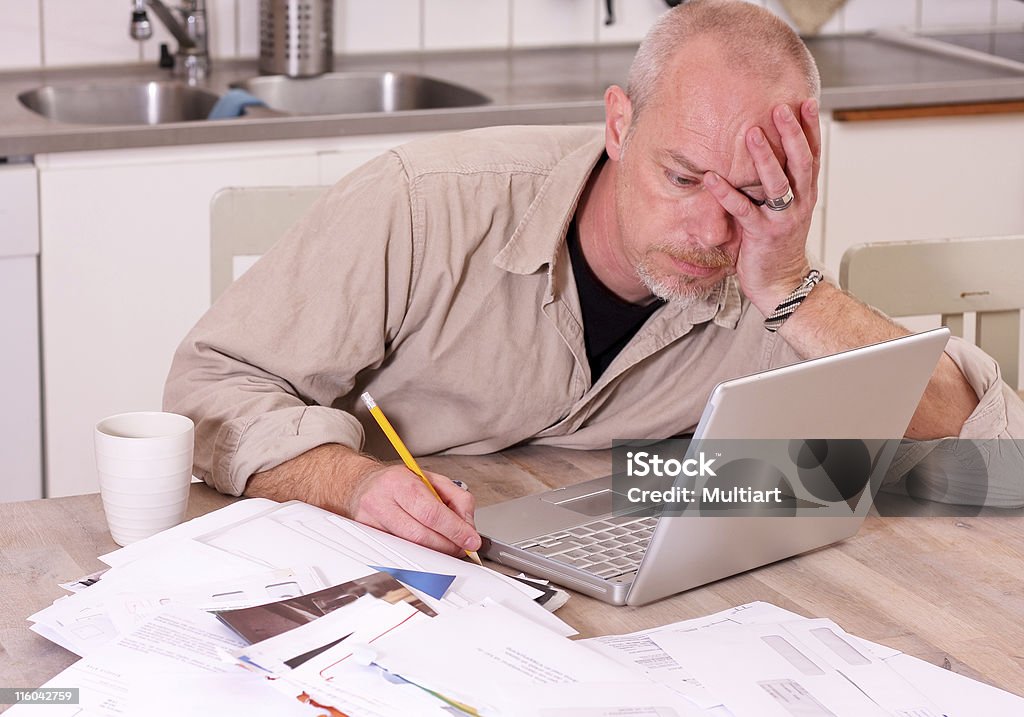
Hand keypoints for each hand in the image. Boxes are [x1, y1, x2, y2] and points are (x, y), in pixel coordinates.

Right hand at [245, 444, 479, 557]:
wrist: (359, 486)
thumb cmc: (397, 483)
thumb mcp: (430, 479)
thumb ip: (456, 498)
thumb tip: (468, 524)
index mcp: (400, 482)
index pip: (431, 512)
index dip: (454, 530)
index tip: (471, 540)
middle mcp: (381, 501)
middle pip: (420, 535)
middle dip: (447, 546)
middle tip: (462, 548)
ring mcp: (369, 522)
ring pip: (408, 548)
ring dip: (434, 553)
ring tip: (447, 548)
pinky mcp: (365, 538)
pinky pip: (396, 553)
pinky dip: (416, 556)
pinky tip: (426, 551)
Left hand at [703, 98, 821, 311]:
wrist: (781, 283)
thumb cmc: (776, 245)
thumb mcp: (783, 209)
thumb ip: (776, 183)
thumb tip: (760, 152)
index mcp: (805, 195)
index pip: (812, 155)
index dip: (810, 129)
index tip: (805, 102)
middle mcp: (799, 204)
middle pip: (801, 163)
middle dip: (792, 134)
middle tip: (781, 108)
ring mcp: (782, 219)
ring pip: (778, 183)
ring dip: (764, 157)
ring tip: (752, 133)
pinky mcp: (762, 234)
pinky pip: (743, 210)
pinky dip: (726, 193)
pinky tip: (712, 177)